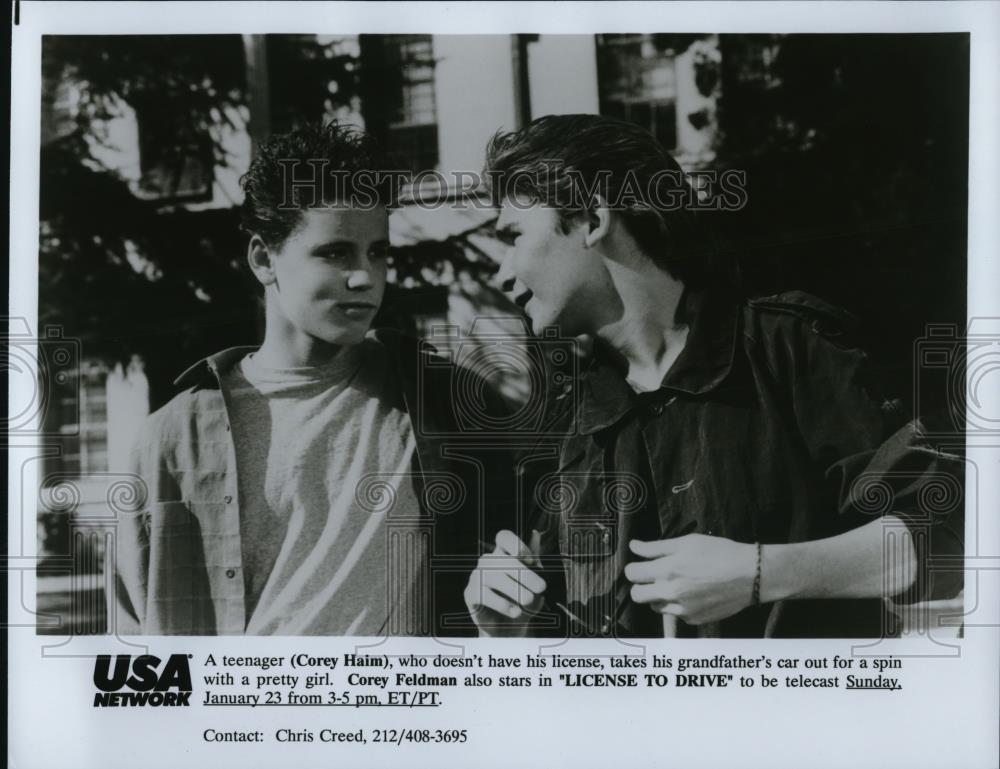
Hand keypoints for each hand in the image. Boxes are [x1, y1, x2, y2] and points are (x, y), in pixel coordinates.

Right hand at [464, 530, 545, 637]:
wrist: (509, 629)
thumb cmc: (523, 602)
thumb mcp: (534, 584)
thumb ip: (535, 563)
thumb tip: (535, 534)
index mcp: (504, 554)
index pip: (503, 537)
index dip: (517, 544)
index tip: (531, 560)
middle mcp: (488, 561)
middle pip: (503, 559)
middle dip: (525, 573)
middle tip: (542, 587)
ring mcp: (477, 576)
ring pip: (493, 575)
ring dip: (514, 588)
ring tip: (529, 601)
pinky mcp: (471, 594)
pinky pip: (483, 594)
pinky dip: (502, 603)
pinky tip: (516, 612)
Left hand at [624, 534, 755, 625]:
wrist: (751, 575)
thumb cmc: (720, 553)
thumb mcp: (687, 542)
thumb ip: (656, 547)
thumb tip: (634, 546)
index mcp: (667, 570)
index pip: (632, 574)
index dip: (633, 568)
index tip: (640, 565)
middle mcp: (671, 592)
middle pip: (636, 596)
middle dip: (640, 586)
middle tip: (651, 577)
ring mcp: (683, 609)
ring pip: (655, 607)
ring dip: (658, 596)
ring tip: (676, 584)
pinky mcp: (694, 620)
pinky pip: (675, 614)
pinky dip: (677, 605)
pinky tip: (692, 593)